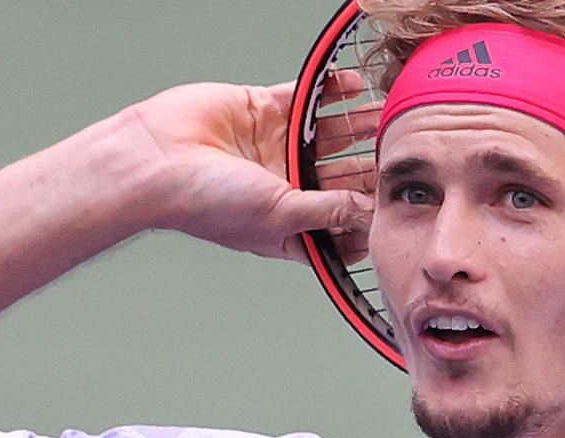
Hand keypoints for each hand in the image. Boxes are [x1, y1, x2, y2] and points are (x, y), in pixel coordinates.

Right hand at [123, 74, 376, 262]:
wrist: (154, 161)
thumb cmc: (204, 203)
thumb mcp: (281, 215)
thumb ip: (329, 211)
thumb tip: (369, 213)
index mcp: (289, 223)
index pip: (340, 223)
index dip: (368, 217)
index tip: (397, 208)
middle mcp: (285, 185)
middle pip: (342, 175)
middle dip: (372, 166)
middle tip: (409, 154)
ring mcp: (276, 147)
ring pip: (330, 135)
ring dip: (360, 125)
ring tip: (393, 115)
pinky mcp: (264, 111)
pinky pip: (306, 99)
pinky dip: (331, 92)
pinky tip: (356, 88)